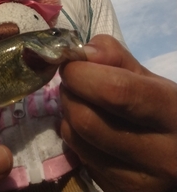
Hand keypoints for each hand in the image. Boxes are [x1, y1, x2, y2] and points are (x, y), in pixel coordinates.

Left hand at [59, 34, 176, 191]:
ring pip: (76, 140)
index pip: (115, 91)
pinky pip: (79, 158)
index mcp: (173, 114)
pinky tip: (89, 130)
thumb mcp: (147, 77)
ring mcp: (140, 182)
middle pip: (87, 119)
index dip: (82, 73)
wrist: (176, 151)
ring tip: (80, 103)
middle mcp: (162, 156)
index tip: (72, 64)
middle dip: (69, 93)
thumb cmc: (161, 106)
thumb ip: (114, 56)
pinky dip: (73, 137)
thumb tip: (80, 54)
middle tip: (73, 82)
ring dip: (67, 114)